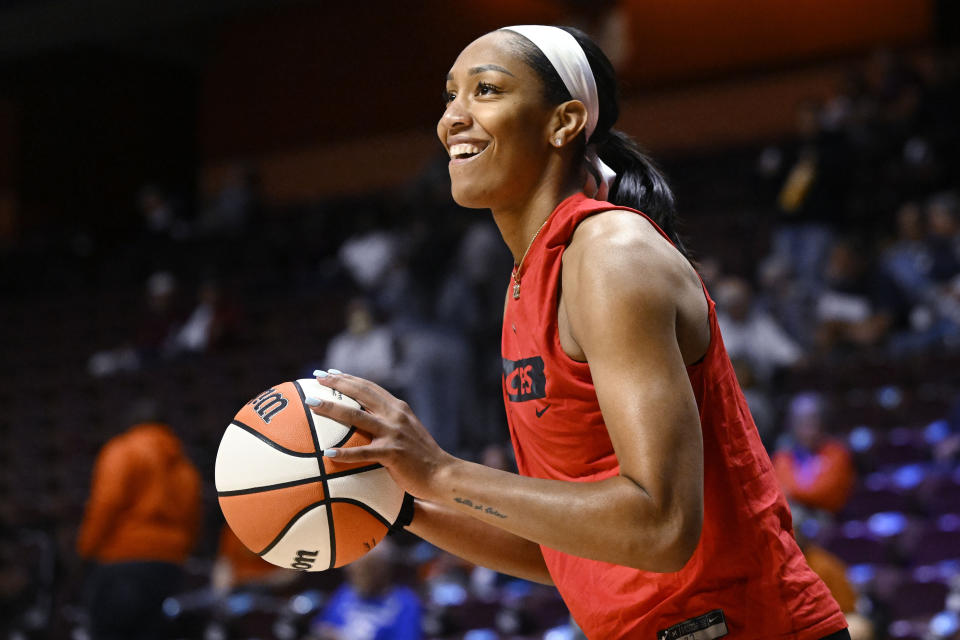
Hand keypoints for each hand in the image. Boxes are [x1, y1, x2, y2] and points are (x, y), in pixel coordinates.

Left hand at [306, 370, 455, 501]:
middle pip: (361, 394)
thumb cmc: (423, 458)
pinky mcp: (392, 453)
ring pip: (356, 417)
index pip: (370, 388)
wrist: (443, 474)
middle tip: (316, 377)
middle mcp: (395, 416)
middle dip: (337, 383)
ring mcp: (393, 433)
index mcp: (398, 409)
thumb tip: (368, 424)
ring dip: (332, 408)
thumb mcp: (408, 432)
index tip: (330, 373)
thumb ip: (391, 424)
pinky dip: (345, 453)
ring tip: (311, 404)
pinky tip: (327, 453)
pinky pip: (363, 452)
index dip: (349, 378)